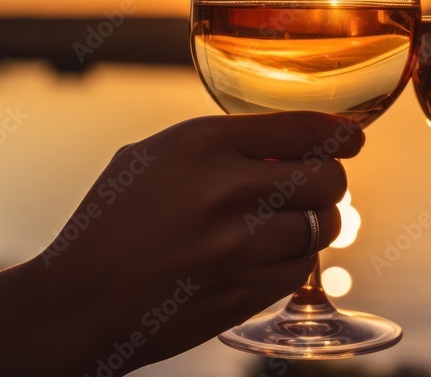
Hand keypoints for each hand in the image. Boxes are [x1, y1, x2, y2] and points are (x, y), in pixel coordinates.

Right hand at [29, 111, 361, 372]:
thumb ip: (220, 143)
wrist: (79, 302)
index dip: (340, 134)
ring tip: (291, 224)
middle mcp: (226, 189)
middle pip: (328, 177)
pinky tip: (269, 256)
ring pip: (325, 225)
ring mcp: (239, 245)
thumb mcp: (153, 157)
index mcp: (202, 143)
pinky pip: (303, 268)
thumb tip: (288, 141)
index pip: (303, 128)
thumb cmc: (112, 222)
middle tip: (317, 186)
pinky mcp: (246, 291)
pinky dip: (297, 260)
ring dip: (318, 223)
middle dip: (330, 180)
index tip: (351, 139)